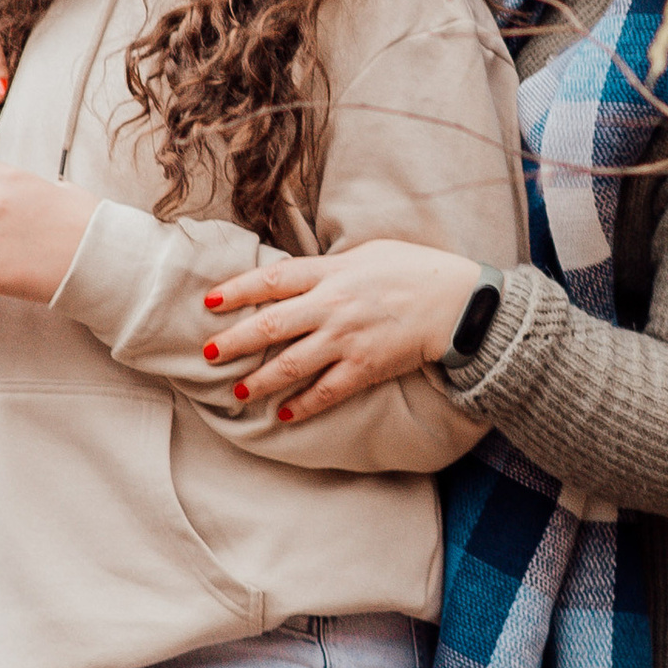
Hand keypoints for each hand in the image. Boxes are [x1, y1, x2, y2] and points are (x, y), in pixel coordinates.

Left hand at [200, 239, 480, 422]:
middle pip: (271, 325)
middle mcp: (332, 306)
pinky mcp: (366, 367)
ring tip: (239, 391)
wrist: (459, 303)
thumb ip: (331, 266)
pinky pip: (327, 391)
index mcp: (331, 272)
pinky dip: (305, 405)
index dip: (237, 290)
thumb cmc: (416, 270)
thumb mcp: (369, 253)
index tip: (209, 302)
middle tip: (208, 354)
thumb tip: (301, 275)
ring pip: (292, 364)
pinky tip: (285, 414)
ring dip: (261, 380)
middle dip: (235, 341)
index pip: (272, 279)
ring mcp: (347, 339)